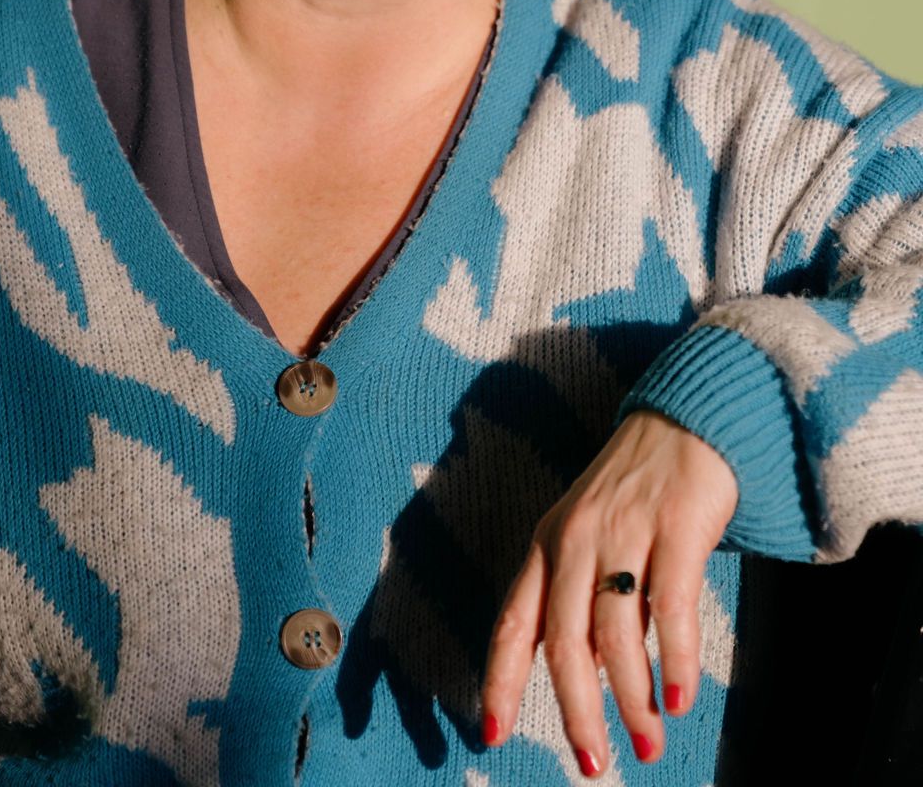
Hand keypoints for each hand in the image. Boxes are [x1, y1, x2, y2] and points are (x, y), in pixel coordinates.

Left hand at [480, 409, 739, 777]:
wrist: (682, 421)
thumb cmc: (630, 491)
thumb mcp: (582, 535)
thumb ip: (572, 599)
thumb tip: (579, 679)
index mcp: (546, 543)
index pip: (514, 621)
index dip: (499, 679)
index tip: (490, 732)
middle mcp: (576, 538)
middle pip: (566, 641)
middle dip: (576, 710)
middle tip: (593, 763)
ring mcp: (625, 531)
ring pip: (618, 633)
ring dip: (632, 699)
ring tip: (647, 743)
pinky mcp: (676, 527)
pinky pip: (672, 607)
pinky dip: (675, 660)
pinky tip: (679, 697)